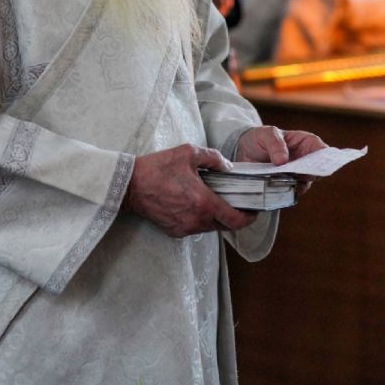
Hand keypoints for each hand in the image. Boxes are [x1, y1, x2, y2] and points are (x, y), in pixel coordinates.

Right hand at [123, 144, 257, 237]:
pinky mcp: (174, 231)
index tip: (255, 211)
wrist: (129, 185)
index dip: (249, 218)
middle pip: (225, 225)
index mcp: (204, 203)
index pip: (236, 220)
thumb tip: (228, 166)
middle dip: (233, 215)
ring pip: (210, 227)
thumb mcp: (188, 153)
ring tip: (213, 198)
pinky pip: (195, 227)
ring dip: (215, 216)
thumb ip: (213, 158)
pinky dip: (200, 218)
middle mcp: (196, 220)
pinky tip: (194, 203)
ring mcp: (184, 228)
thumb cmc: (158, 167)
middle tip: (235, 201)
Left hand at [235, 126, 326, 194]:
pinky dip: (286, 190)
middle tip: (301, 174)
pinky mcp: (286, 185)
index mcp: (305, 143)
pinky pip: (291, 191)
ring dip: (296, 183)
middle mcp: (304, 160)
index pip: (322, 149)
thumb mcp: (266, 134)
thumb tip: (282, 161)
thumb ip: (275, 144)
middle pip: (317, 169)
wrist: (244, 151)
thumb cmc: (260, 138)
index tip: (319, 164)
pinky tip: (277, 187)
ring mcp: (296, 174)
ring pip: (305, 183)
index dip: (325, 157)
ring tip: (284, 179)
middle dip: (312, 173)